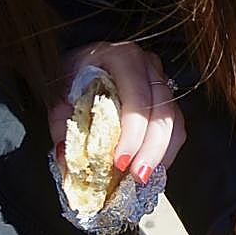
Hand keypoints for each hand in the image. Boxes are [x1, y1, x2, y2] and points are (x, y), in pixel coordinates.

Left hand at [49, 42, 185, 184]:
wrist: (85, 63)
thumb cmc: (74, 76)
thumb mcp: (59, 96)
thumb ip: (63, 126)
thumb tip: (65, 158)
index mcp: (122, 58)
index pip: (137, 97)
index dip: (132, 132)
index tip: (120, 161)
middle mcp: (148, 67)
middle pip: (162, 112)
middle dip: (151, 149)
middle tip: (136, 176)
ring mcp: (162, 83)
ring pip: (173, 122)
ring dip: (160, 154)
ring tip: (142, 177)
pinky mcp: (168, 101)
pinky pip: (176, 129)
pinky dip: (165, 152)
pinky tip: (150, 167)